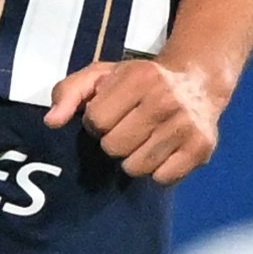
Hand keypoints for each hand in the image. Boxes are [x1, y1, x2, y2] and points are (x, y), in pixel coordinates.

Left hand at [45, 56, 225, 182]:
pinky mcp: (201, 149)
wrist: (198, 82)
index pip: (96, 121)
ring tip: (144, 139)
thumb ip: (68, 92)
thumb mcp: (101, 75)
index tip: (111, 112)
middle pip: (114, 148)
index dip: (96, 121)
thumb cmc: (141, 80)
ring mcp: (186, 126)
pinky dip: (157, 171)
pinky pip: (162, 179)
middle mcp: (166, 100)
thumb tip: (51, 122)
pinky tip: (162, 150)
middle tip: (128, 127)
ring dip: (133, 158)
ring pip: (136, 168)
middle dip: (114, 141)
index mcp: (139, 77)